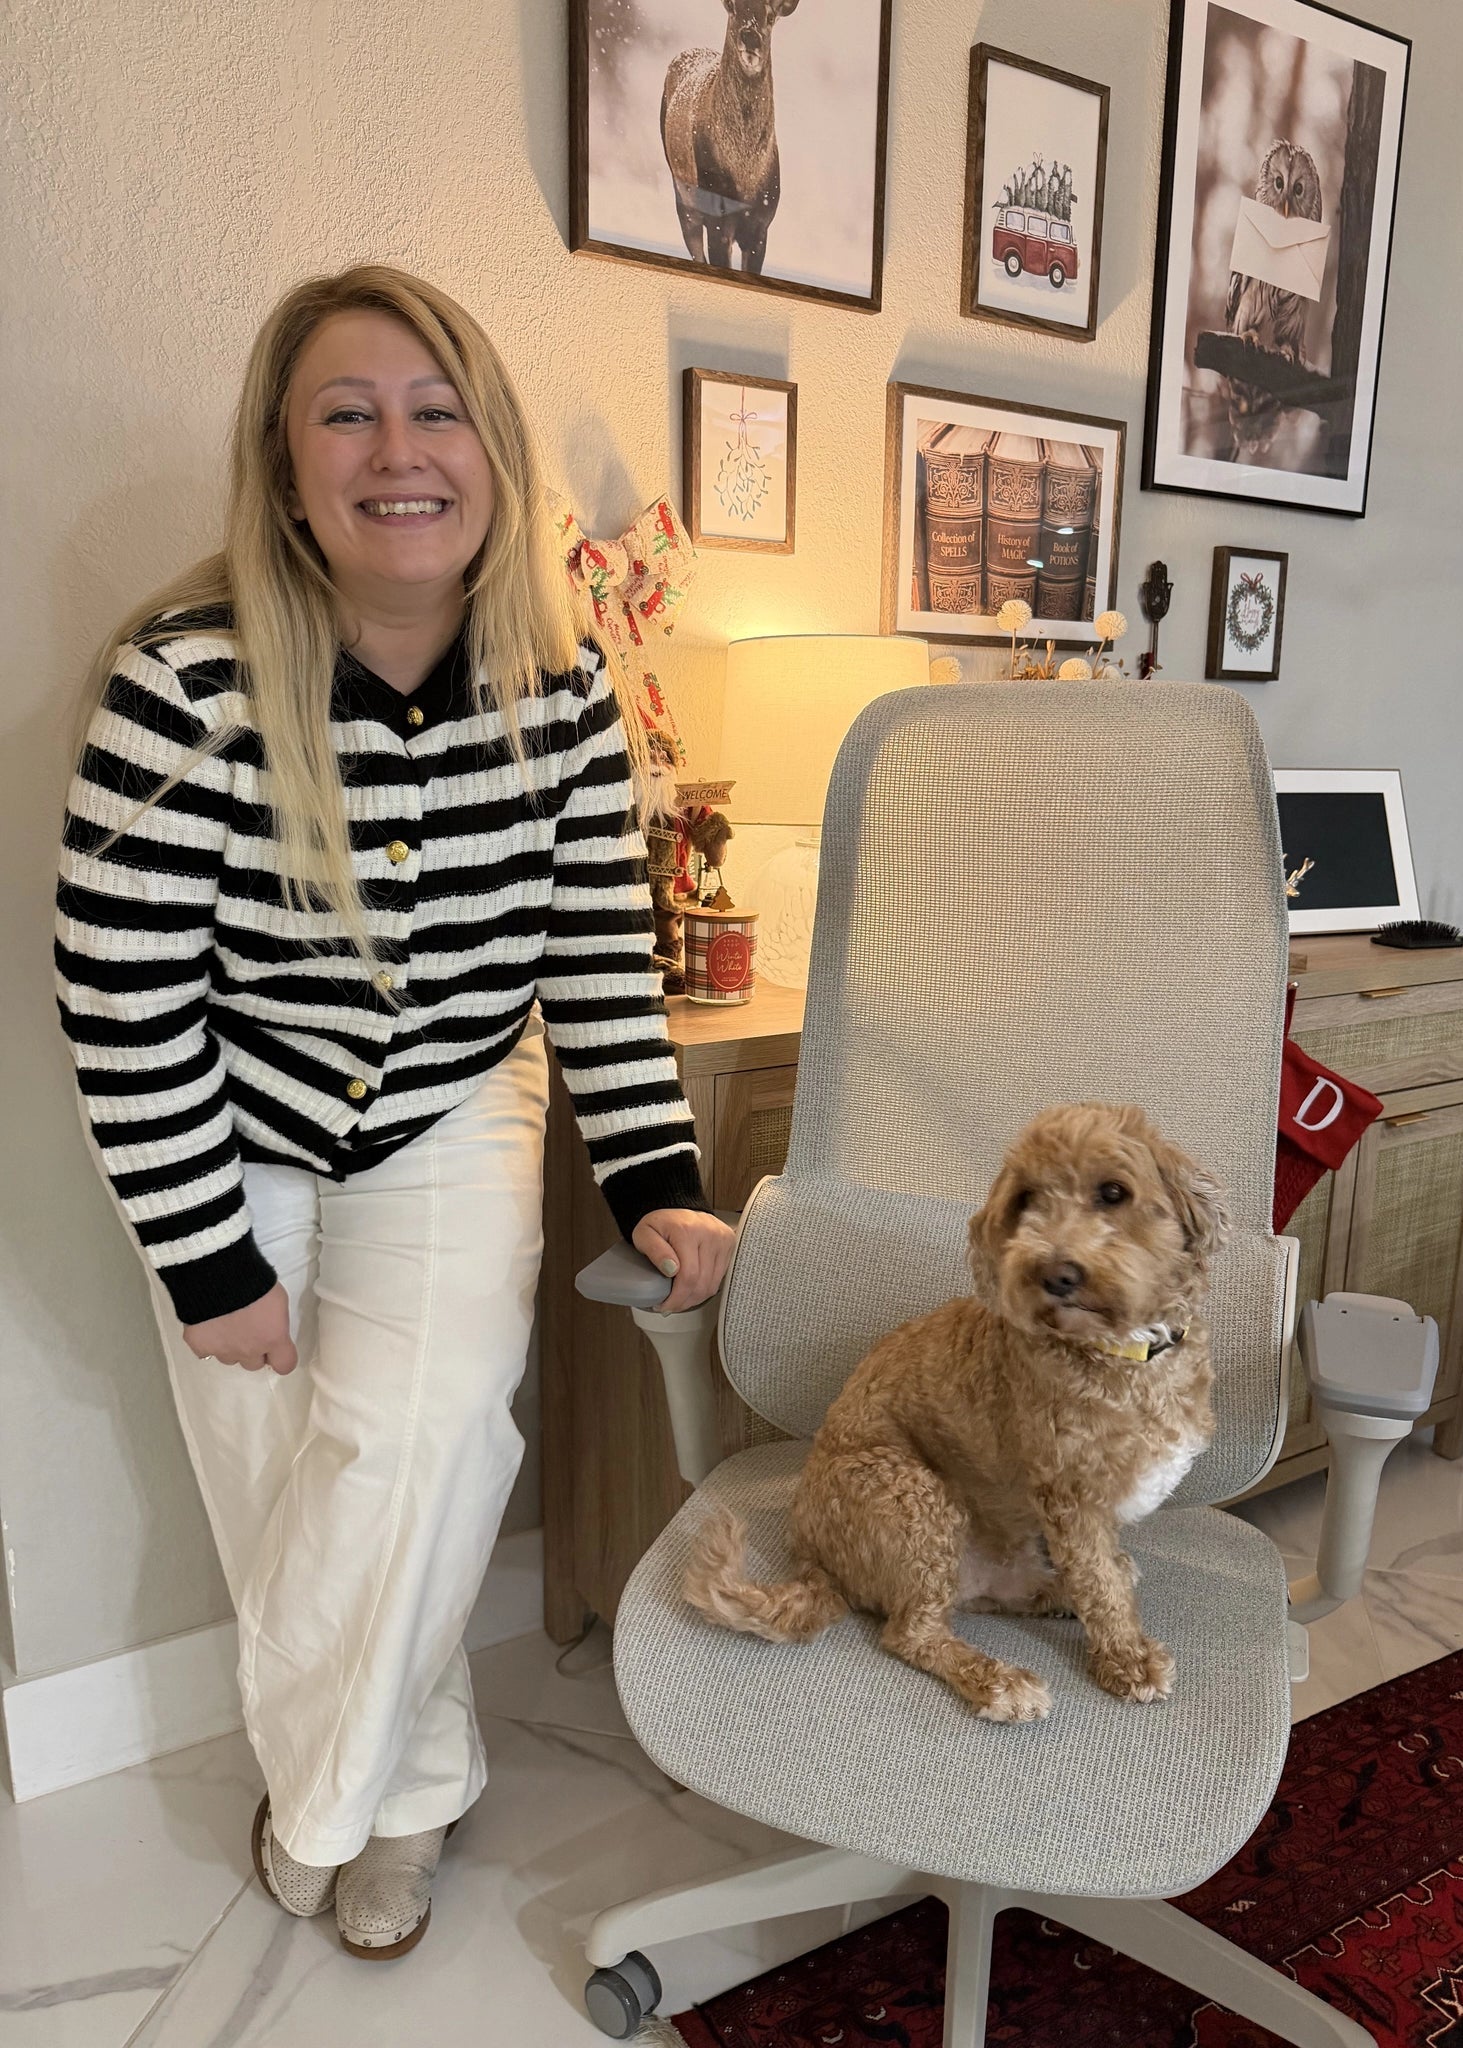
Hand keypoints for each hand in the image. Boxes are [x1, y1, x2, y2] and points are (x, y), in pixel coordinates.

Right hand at [182, 1283, 297, 1375]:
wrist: (218, 1274)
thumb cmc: (255, 1281)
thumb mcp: (277, 1300)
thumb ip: (274, 1323)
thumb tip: (268, 1330)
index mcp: (273, 1338)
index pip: (285, 1365)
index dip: (280, 1356)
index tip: (276, 1348)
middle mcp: (249, 1351)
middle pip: (254, 1364)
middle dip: (253, 1350)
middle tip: (247, 1329)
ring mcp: (223, 1351)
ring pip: (229, 1358)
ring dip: (230, 1346)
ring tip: (225, 1323)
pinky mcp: (200, 1346)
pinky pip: (205, 1351)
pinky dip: (207, 1341)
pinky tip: (207, 1324)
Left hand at [631, 1209, 735, 1312]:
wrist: (675, 1208)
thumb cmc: (659, 1224)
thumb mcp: (644, 1235)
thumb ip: (655, 1251)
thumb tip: (671, 1269)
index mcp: (687, 1231)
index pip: (688, 1276)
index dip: (677, 1298)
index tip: (664, 1306)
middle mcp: (710, 1233)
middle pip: (703, 1283)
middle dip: (685, 1302)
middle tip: (670, 1306)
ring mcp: (723, 1238)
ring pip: (713, 1284)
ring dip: (696, 1298)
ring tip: (680, 1299)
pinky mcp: (729, 1243)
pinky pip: (720, 1277)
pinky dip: (705, 1288)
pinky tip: (692, 1288)